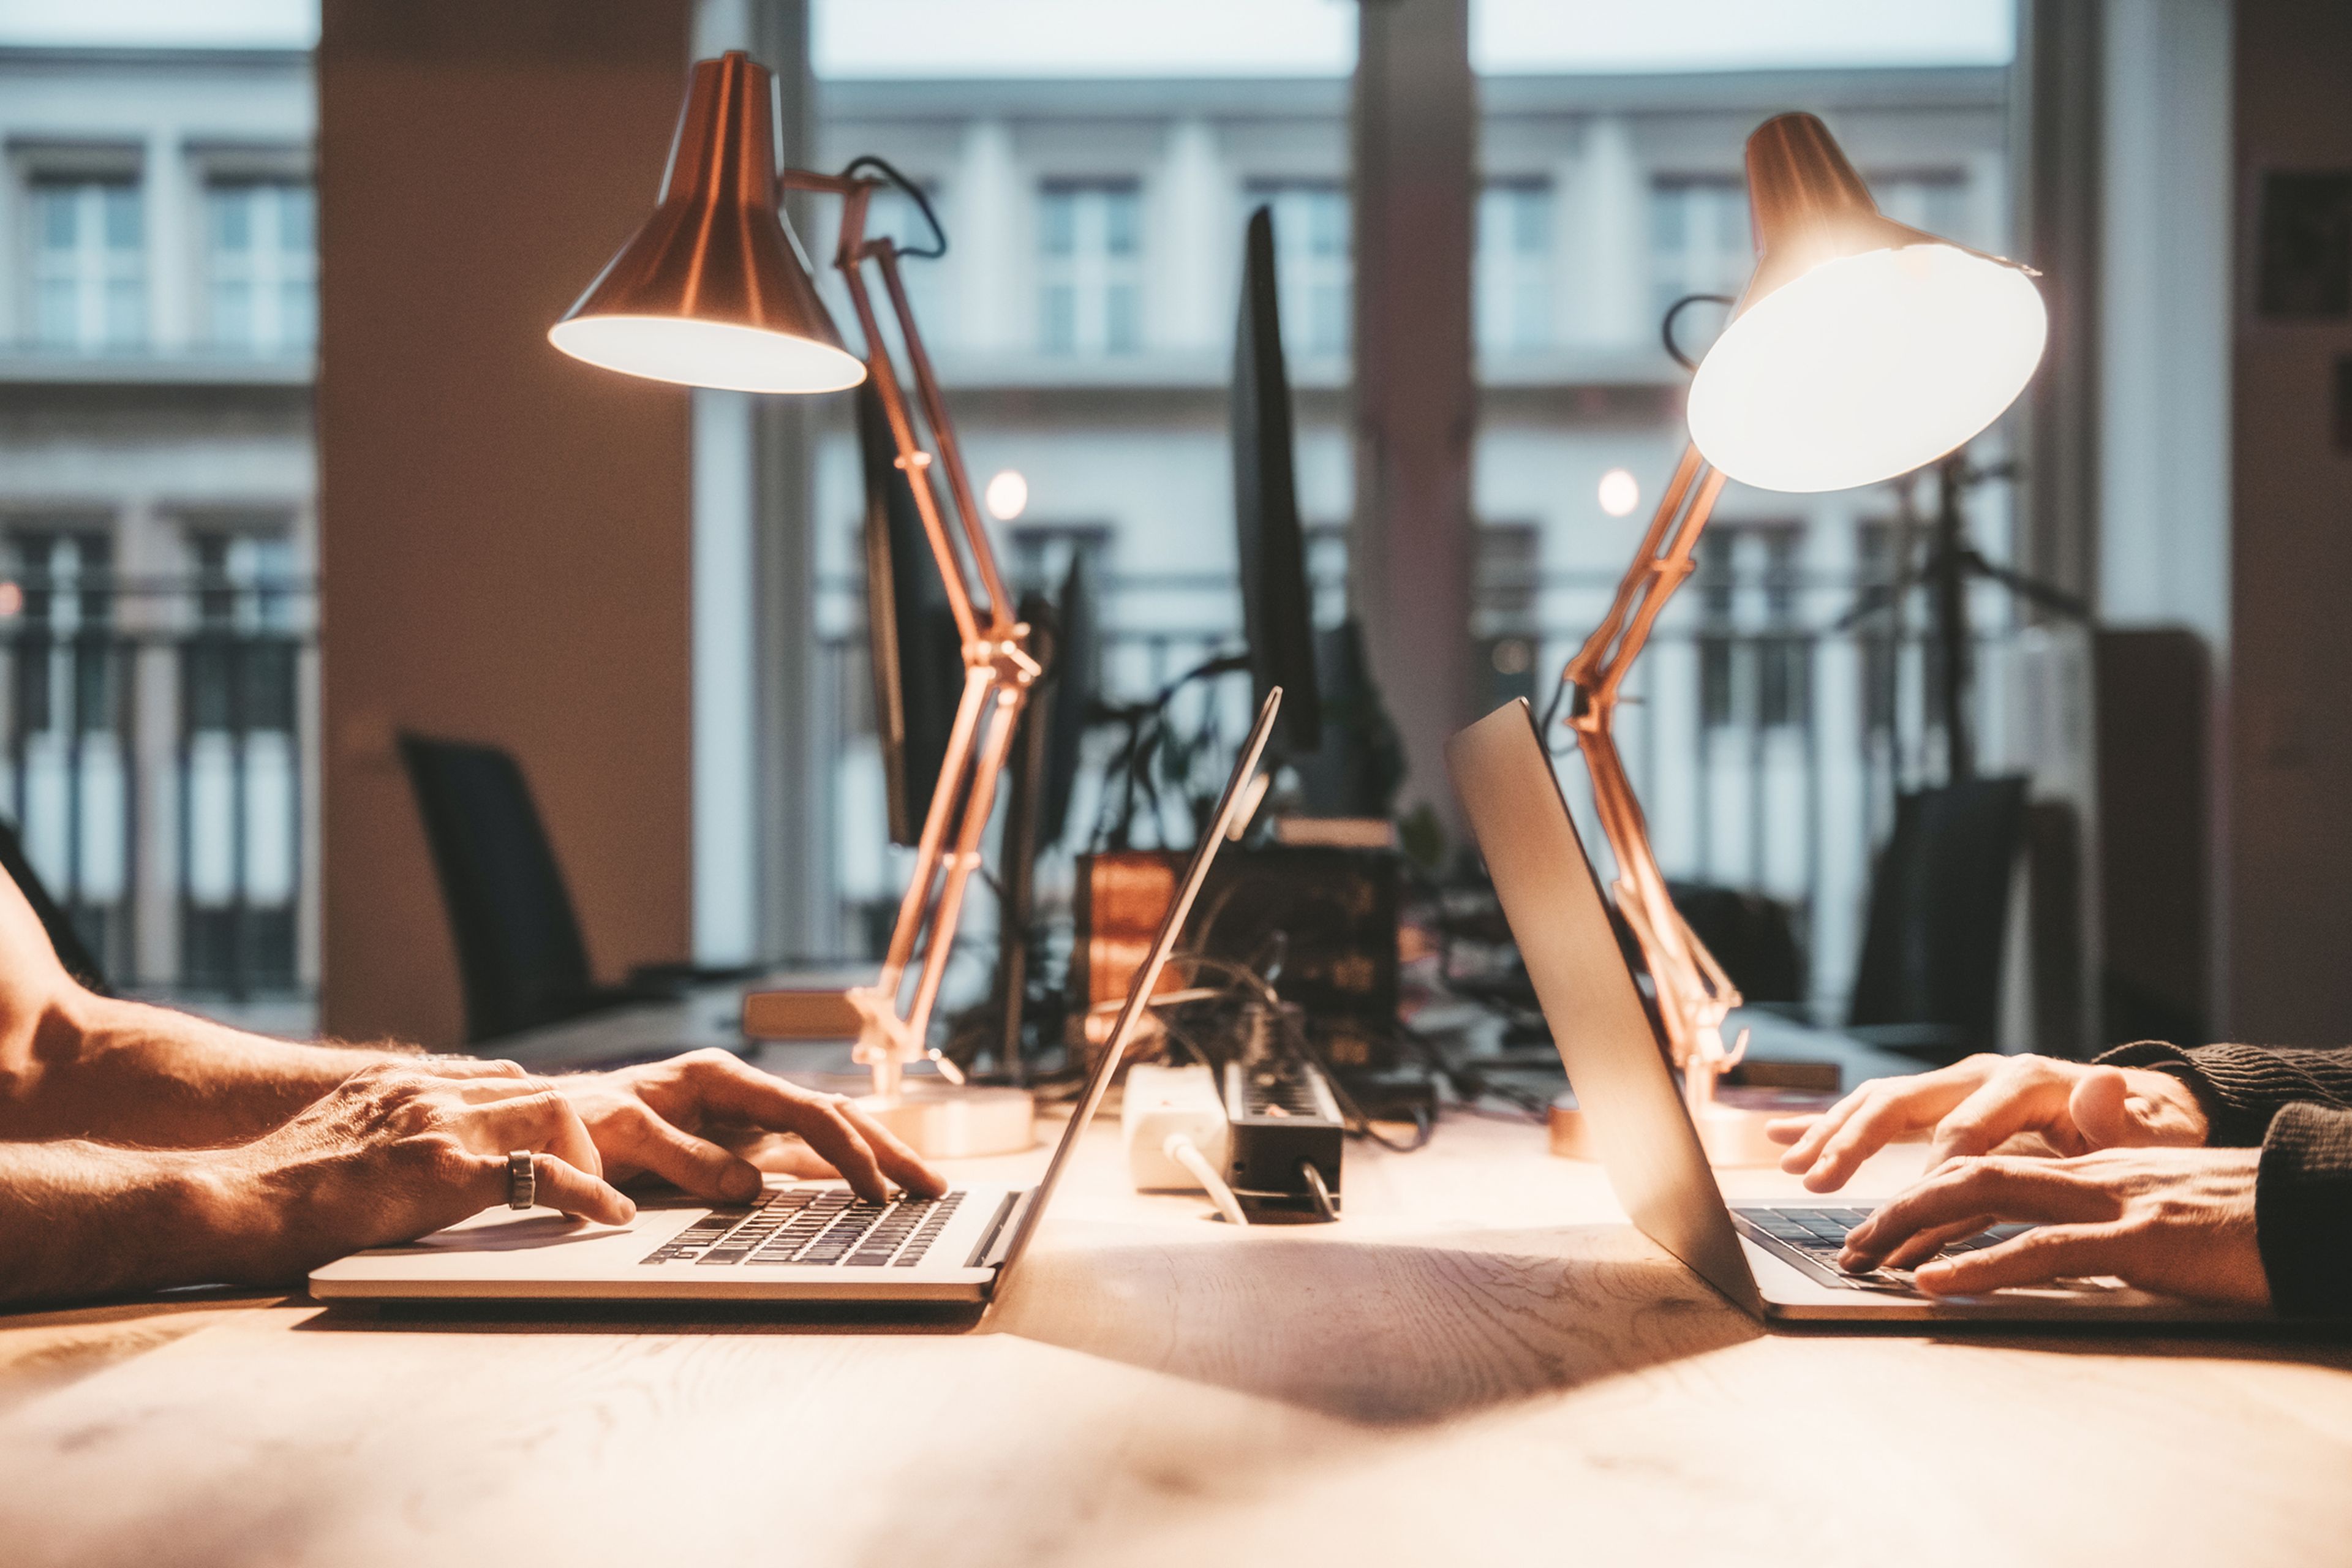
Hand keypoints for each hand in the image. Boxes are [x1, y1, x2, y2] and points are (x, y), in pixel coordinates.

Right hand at [223, 1061, 635, 1274]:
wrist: (233, 1200)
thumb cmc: (271, 1186)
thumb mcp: (335, 1133)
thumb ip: (380, 1131)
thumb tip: (400, 1156)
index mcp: (401, 1081)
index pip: (495, 1076)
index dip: (530, 1113)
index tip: (548, 1145)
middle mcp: (425, 1089)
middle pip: (530, 1088)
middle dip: (569, 1132)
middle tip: (578, 1176)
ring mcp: (437, 1124)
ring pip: (550, 1110)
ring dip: (584, 1154)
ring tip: (593, 1196)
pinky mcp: (442, 1170)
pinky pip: (540, 1173)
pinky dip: (588, 1191)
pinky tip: (610, 1215)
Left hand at [556, 1049, 946, 1204]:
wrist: (538, 1125)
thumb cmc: (573, 1123)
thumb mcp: (622, 1136)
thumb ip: (686, 1158)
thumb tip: (749, 1188)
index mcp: (717, 1077)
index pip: (802, 1113)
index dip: (845, 1152)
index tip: (877, 1190)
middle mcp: (738, 1092)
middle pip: (830, 1118)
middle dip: (885, 1153)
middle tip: (933, 1189)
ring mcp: (740, 1119)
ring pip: (823, 1135)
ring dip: (872, 1160)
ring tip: (919, 1190)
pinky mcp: (736, 1145)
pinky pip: (798, 1156)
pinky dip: (838, 1172)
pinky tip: (867, 1192)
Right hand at [1765, 1053, 2208, 1191]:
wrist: (2144, 1109)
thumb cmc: (2148, 1133)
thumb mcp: (2152, 1131)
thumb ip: (2122, 1121)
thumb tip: (2104, 1088)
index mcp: (2025, 1081)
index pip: (1967, 1127)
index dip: (1939, 1170)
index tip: (1915, 1210)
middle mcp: (1979, 1075)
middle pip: (1902, 1102)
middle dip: (1855, 1142)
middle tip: (1820, 1181)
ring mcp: (1954, 1087)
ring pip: (1878, 1103)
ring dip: (1832, 1135)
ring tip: (1798, 1171)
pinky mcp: (1939, 1105)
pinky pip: (1875, 1111)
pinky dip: (1827, 1123)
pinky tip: (1781, 1138)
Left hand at [1837, 1146, 2267, 1304]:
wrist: (2320, 1208)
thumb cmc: (2245, 1217)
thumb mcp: (2160, 1202)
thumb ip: (2104, 1201)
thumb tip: (2051, 1224)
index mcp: (2093, 1162)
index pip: (1988, 1163)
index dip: (1925, 1187)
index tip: (1878, 1221)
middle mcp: (2090, 1170)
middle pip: (1970, 1169)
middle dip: (1900, 1203)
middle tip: (1849, 1243)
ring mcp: (2112, 1200)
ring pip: (1989, 1194)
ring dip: (1917, 1225)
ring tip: (1865, 1255)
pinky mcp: (2139, 1240)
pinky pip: (2044, 1250)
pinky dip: (1980, 1265)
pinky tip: (1935, 1283)